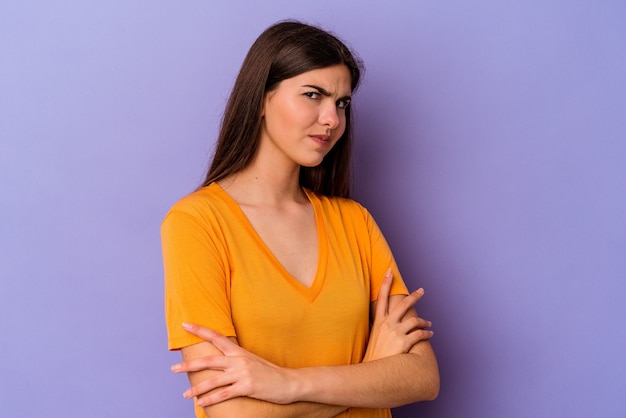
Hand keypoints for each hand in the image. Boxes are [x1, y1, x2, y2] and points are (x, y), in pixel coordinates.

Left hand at [171, 323, 297, 405]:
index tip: (185, 324)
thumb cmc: (269, 373)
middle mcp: (238, 360)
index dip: (199, 329)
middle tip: (173, 369)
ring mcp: (242, 373)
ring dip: (197, 389)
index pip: (216, 336)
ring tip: (186, 394)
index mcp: (238, 351)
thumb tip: (219, 362)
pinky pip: (224, 394)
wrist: (289, 382)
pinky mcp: (246, 387)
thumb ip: (235, 359)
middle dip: (188, 365)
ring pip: (213, 380)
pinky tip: (202, 403)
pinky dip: (211, 399)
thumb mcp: (251, 360)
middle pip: (208, 360)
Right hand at [363, 270, 433, 361]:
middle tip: (422, 291)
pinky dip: (427, 333)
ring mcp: (395, 333)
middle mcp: (387, 324)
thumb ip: (380, 328)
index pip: (382, 297)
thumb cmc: (374, 356)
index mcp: (378, 321)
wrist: (372, 373)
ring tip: (429, 323)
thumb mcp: (373, 338)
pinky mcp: (404, 343)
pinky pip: (420, 334)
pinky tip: (430, 334)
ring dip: (424, 321)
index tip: (389, 272)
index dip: (386, 283)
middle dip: (414, 296)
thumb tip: (388, 323)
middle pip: (403, 304)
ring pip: (415, 320)